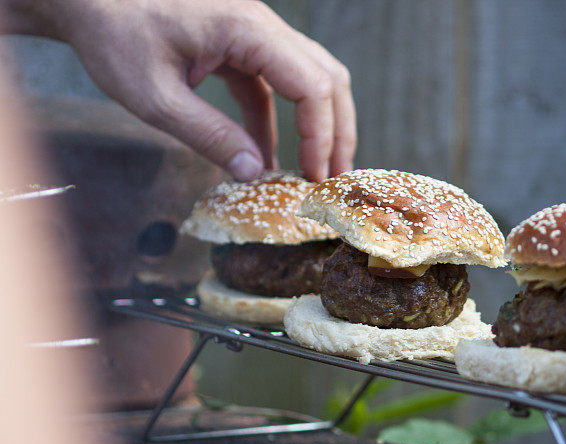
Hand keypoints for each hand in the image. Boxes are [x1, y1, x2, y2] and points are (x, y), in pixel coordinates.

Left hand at [4, 0, 356, 181]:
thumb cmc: (113, 33)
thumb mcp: (155, 97)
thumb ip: (208, 135)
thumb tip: (253, 172)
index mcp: (248, 30)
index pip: (313, 86)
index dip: (322, 136)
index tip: (314, 177)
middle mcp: (262, 26)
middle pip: (327, 78)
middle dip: (336, 131)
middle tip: (333, 179)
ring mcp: (254, 32)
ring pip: (310, 77)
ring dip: (317, 124)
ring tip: (315, 169)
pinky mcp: (240, 44)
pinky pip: (274, 82)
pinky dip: (279, 119)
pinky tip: (266, 153)